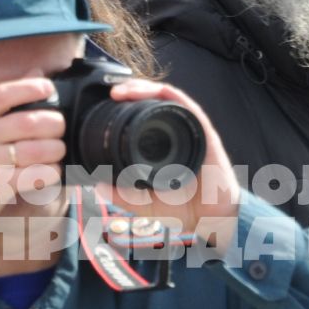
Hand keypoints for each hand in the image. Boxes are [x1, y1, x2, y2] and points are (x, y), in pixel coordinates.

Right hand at [0, 78, 68, 223]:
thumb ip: (7, 99)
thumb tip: (37, 72)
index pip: (2, 94)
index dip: (28, 88)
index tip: (48, 88)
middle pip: (26, 123)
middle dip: (53, 123)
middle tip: (60, 127)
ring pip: (34, 150)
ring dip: (55, 149)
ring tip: (58, 150)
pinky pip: (34, 176)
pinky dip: (50, 172)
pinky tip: (53, 170)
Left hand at [90, 80, 242, 246]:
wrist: (211, 220)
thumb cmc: (184, 210)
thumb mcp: (144, 204)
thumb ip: (122, 196)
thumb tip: (98, 186)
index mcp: (164, 146)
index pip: (145, 117)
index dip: (128, 107)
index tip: (108, 107)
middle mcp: (178, 134)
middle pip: (154, 102)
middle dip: (132, 91)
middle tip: (112, 92)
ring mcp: (191, 131)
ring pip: (167, 98)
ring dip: (145, 88)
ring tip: (123, 90)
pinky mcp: (204, 131)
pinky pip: (185, 105)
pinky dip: (166, 95)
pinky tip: (149, 93)